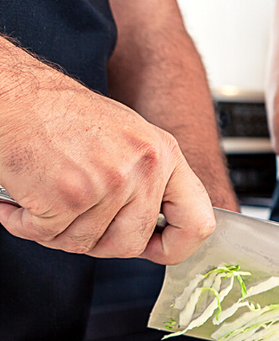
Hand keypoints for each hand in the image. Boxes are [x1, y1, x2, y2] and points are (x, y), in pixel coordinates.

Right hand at [0, 48, 214, 264]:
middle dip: (98, 241)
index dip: (177, 247)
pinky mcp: (68, 195)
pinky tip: (19, 199)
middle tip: (74, 218)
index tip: (156, 249)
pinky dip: (25, 224)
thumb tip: (161, 230)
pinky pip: (48, 236)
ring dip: (57, 230)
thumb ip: (149, 182)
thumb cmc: (59, 112)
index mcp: (164, 154)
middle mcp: (142, 168)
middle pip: (130, 244)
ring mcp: (107, 183)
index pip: (198, 222)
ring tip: (44, 196)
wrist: (9, 90)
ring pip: (86, 243)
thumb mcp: (127, 138)